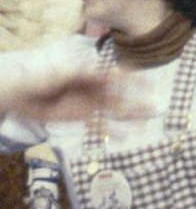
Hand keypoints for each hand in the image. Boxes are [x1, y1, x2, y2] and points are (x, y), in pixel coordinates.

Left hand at [6, 62, 150, 125]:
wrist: (27, 95)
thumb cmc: (44, 78)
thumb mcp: (62, 73)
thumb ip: (81, 73)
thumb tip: (100, 71)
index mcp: (94, 74)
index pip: (119, 76)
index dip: (135, 80)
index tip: (151, 84)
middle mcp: (96, 88)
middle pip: (122, 96)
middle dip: (138, 101)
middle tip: (157, 107)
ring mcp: (90, 104)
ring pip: (115, 111)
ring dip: (131, 116)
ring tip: (147, 122)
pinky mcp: (82, 117)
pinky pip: (100, 125)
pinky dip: (112, 131)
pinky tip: (124, 137)